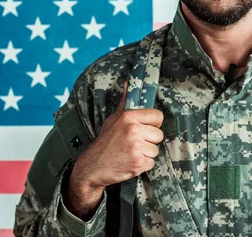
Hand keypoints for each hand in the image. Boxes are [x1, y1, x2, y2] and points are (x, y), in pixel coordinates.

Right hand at [66, 82, 163, 217]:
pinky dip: (143, 165)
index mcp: (129, 117)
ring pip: (155, 150)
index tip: (146, 128)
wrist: (92, 167)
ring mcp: (136, 147)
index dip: (154, 124)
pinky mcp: (138, 163)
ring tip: (131, 153)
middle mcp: (133, 130)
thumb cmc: (104, 142)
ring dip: (146, 154)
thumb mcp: (113, 119)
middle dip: (149, 141)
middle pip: (159, 135)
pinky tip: (130, 162)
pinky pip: (151, 163)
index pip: (158, 116)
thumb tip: (129, 83)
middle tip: (135, 144)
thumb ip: (125, 103)